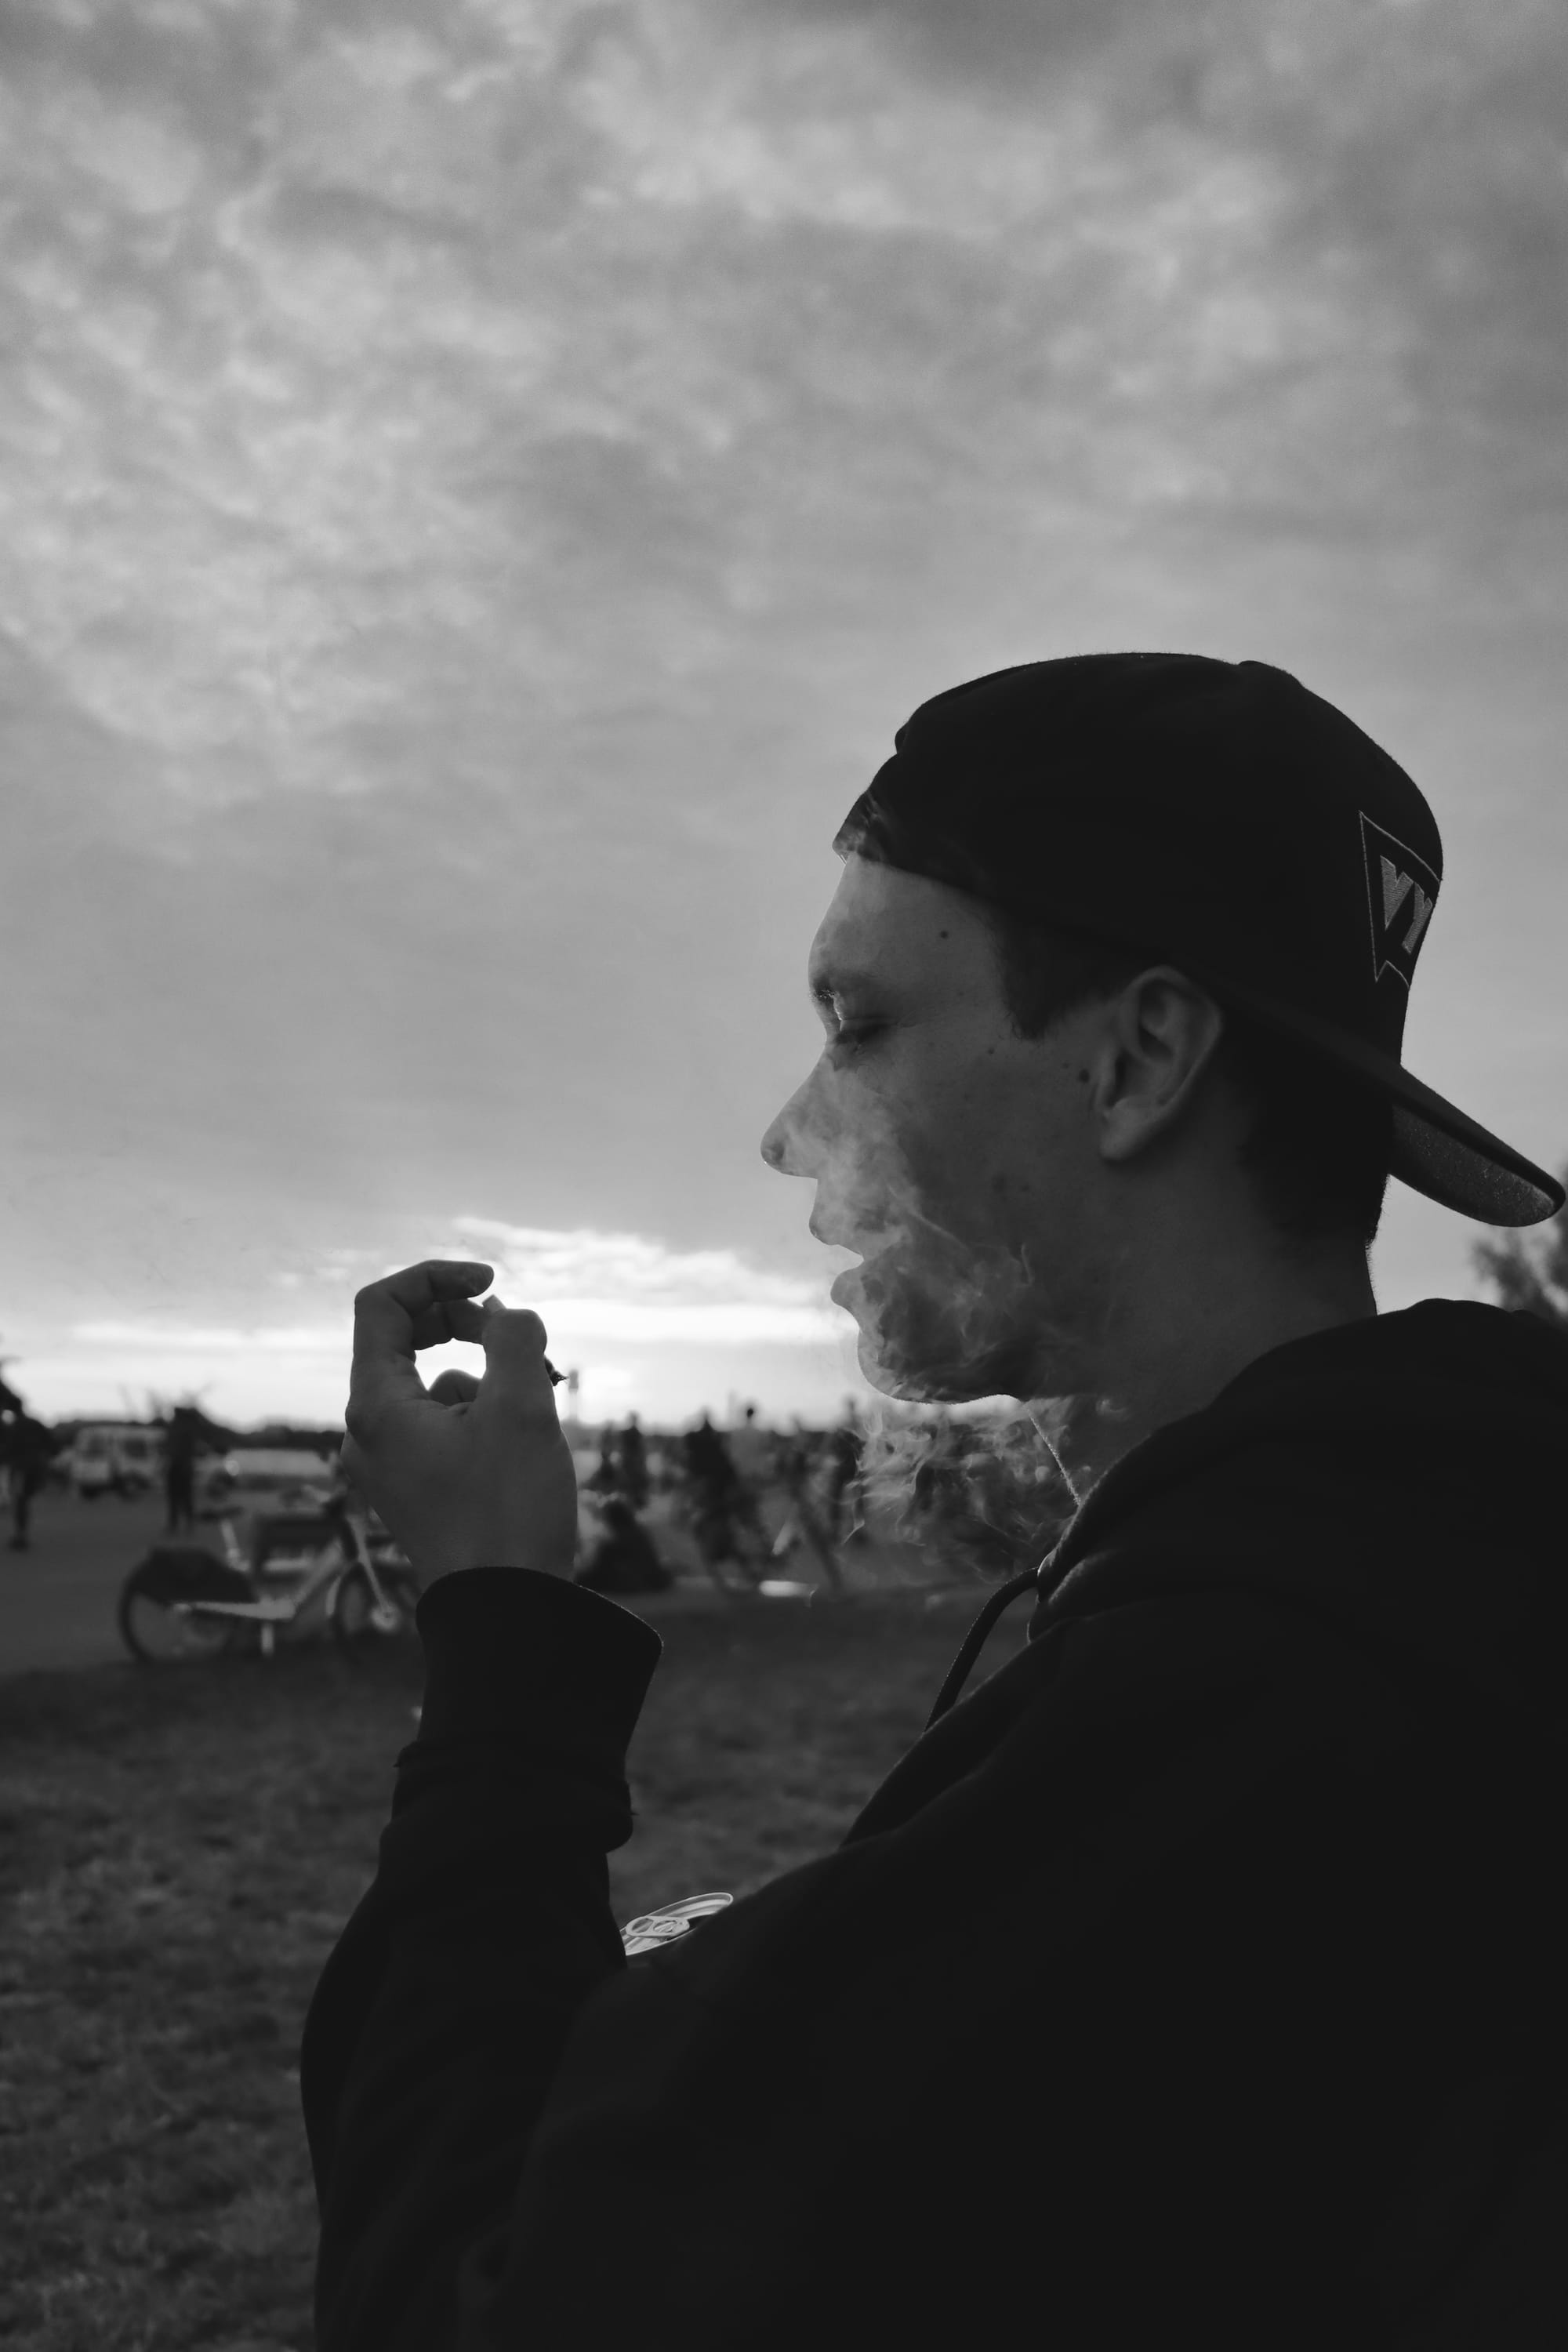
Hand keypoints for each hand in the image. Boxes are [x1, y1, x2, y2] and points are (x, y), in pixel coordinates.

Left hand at [341, 1259, 577, 1589]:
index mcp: (375, 1406)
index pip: (382, 1307)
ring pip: (431, 1386)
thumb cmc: (507, 1512)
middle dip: (466, 1326)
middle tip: (517, 1338)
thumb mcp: (521, 1407)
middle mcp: (367, 1433)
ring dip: (485, 1377)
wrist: (505, 1613)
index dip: (437, 1277)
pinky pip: (442, 1427)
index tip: (494, 1282)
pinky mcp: (415, 1490)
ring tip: (533, 1411)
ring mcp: (389, 1465)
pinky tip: (522, 1449)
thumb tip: (503, 1313)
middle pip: (402, 1341)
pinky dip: (482, 1417)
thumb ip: (512, 1338)